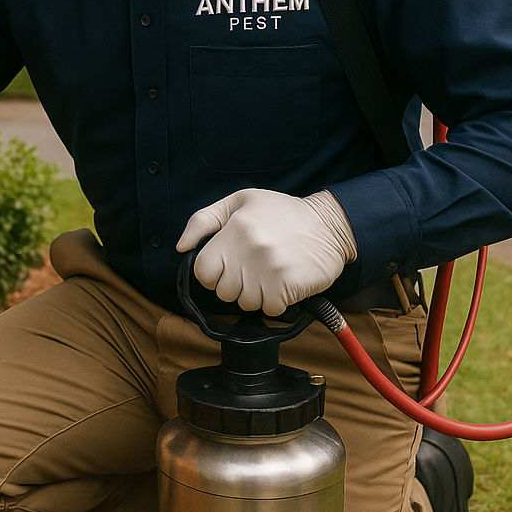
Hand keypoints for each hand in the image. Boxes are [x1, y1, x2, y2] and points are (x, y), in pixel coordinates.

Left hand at [175, 188, 357, 315]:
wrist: (329, 225)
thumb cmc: (281, 213)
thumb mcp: (239, 202)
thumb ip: (203, 221)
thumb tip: (182, 247)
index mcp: (235, 228)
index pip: (203, 271)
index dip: (212, 273)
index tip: (227, 266)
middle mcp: (250, 248)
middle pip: (223, 291)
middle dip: (235, 284)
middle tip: (253, 267)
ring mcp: (269, 269)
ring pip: (246, 303)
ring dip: (256, 294)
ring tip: (270, 272)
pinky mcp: (288, 286)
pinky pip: (269, 309)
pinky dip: (276, 301)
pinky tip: (284, 281)